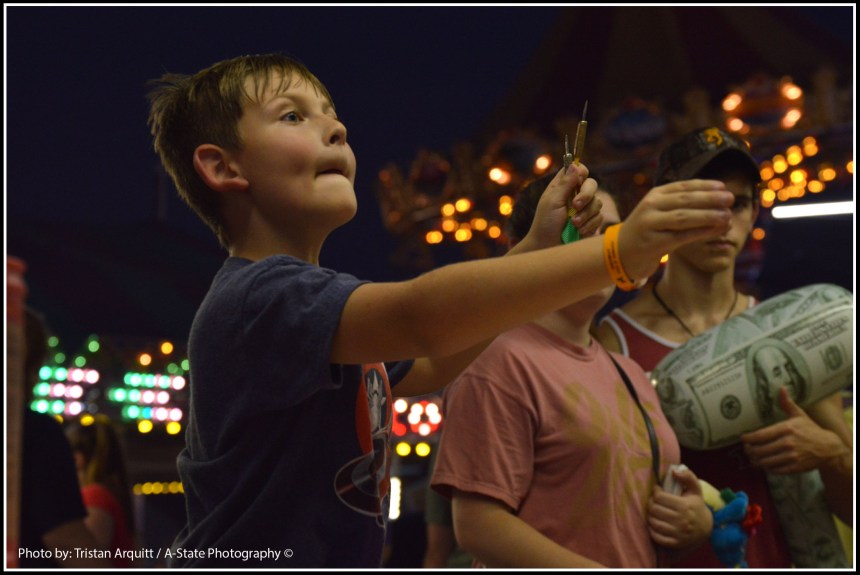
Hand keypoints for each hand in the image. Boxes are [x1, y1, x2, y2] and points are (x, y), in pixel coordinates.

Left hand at [519, 164, 601, 250]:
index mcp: (562, 187)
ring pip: (597, 202)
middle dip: (586, 195)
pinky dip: (588, 224)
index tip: (580, 178)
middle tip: (575, 205)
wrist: (548, 247)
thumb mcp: (553, 201)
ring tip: (573, 224)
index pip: (577, 170)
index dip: (581, 172)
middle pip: (591, 184)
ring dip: (585, 214)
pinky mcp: (591, 222)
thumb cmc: (545, 224)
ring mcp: (584, 209)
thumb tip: (575, 165)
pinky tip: (578, 231)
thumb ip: (565, 184)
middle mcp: (575, 195)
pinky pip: (599, 217)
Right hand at [618, 180, 733, 280]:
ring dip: (708, 216)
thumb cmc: (648, 231)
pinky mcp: (653, 243)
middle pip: (685, 200)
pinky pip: (681, 237)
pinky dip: (701, 233)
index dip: (704, 185)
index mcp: (654, 195)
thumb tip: (717, 199)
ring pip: (684, 218)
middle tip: (730, 198)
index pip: (683, 186)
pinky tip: (715, 231)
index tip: (723, 186)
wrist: (620, 253)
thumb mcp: (659, 212)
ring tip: (727, 216)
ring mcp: (650, 225)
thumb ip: (681, 204)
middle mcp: (650, 207)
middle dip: (710, 198)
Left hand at [648, 466, 712, 548]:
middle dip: (651, 503)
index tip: (657, 490)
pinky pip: (657, 537)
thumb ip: (688, 476)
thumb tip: (674, 471)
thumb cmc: (696, 506)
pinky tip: (654, 524)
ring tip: (653, 512)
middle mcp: (681, 521)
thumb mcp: (696, 489)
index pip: (659, 497)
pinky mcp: (675, 543)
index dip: (655, 492)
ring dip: (650, 516)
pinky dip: (652, 530)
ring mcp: (678, 534)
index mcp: (685, 506)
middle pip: (654, 509)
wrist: (706, 529)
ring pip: (654, 523)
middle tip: (653, 501)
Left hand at [741, 387, 849, 473]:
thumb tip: (781, 388)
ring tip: (752, 458)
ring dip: (756, 461)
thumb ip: (787, 403)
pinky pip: (775, 470)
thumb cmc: (811, 430)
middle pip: (760, 450)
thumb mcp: (799, 415)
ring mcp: (792, 456)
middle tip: (746, 449)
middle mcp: (788, 443)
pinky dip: (767, 468)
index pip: (760, 435)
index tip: (743, 439)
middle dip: (749, 451)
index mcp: (786, 429)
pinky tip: (764, 464)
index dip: (748, 439)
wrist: (829, 448)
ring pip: (765, 462)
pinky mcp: (795, 468)